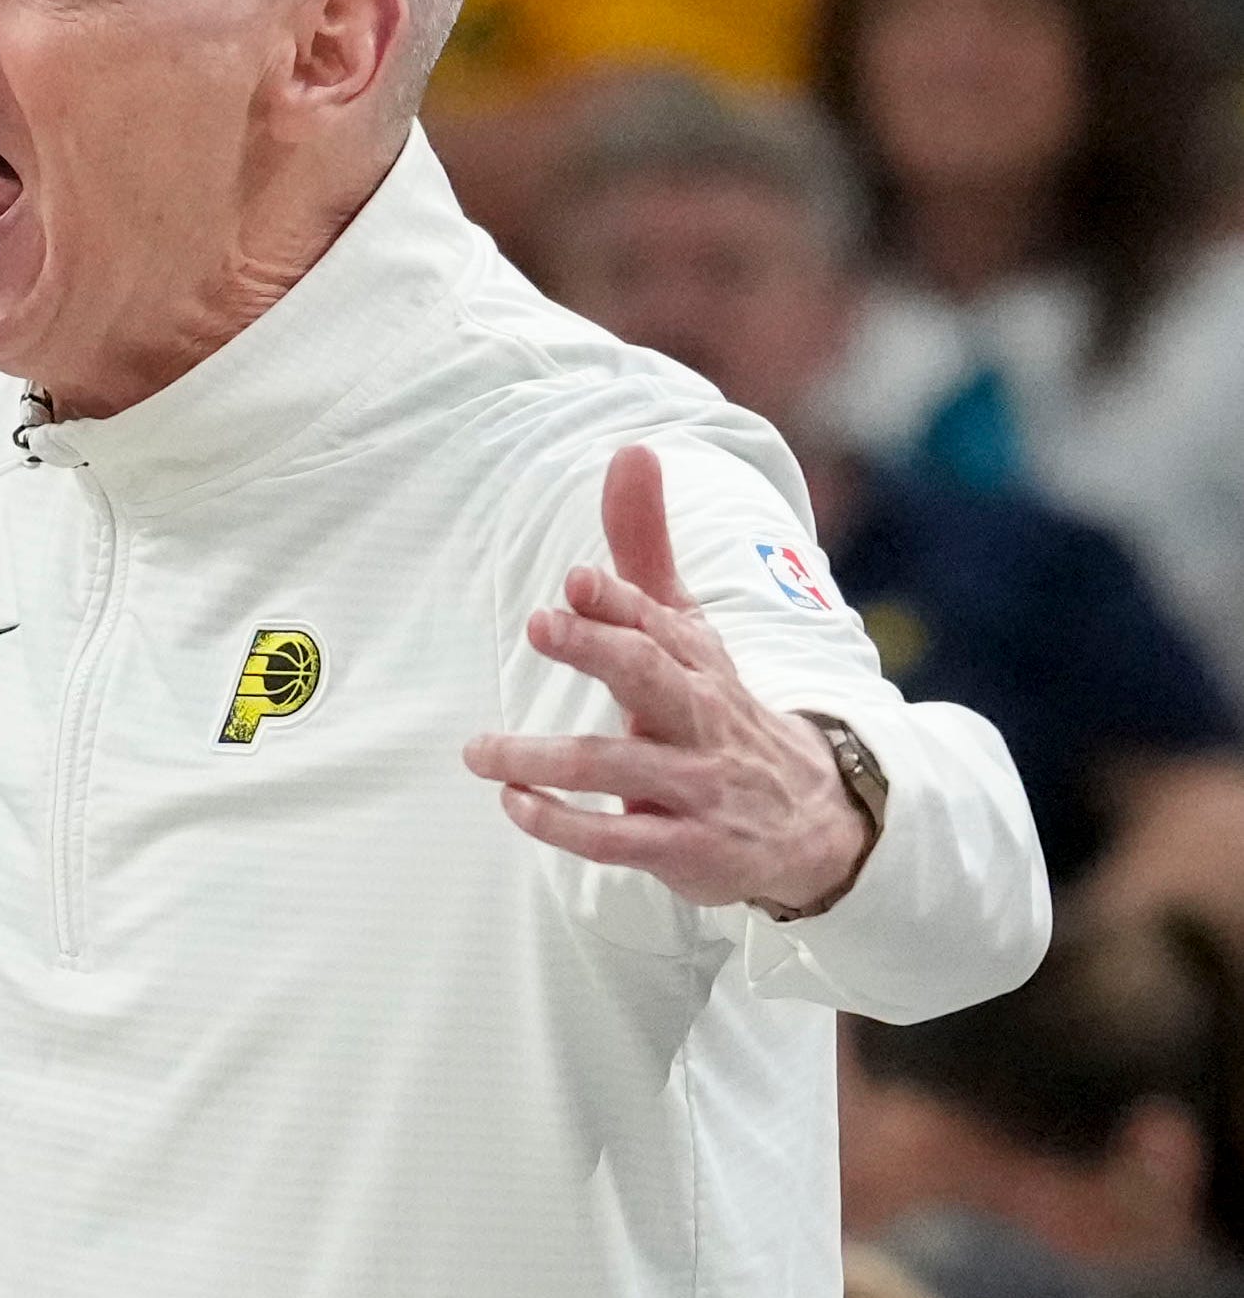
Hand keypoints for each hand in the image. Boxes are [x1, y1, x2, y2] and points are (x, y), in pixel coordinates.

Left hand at [462, 446, 874, 913]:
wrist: (817, 821)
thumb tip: (630, 450)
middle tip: (540, 624)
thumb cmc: (721, 711)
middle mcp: (699, 716)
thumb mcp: (690, 630)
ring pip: (617, 765)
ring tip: (480, 753)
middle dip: (599, 648)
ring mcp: (695, 783)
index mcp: (699, 661)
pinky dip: (563, 824)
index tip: (574, 581)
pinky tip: (516, 805)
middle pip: (651, 674)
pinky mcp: (686, 847)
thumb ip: (646, 553)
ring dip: (543, 759)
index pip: (661, 622)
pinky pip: (619, 838)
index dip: (619, 602)